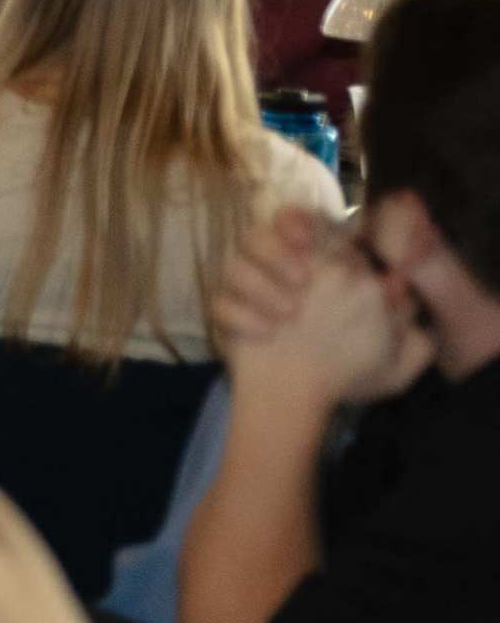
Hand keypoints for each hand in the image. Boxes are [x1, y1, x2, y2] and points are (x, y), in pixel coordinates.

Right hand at [216, 210, 427, 407]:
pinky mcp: (225, 312)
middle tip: (303, 282)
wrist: (302, 402)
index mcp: (322, 270)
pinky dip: (242, 316)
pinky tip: (265, 334)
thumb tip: (397, 283)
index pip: (306, 224)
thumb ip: (402, 319)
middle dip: (278, 253)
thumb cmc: (348, 374)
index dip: (299, 220)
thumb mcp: (392, 357)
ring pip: (234, 261)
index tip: (305, 239)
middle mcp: (282, 273)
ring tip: (288, 315)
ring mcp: (250, 291)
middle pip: (260, 234)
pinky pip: (221, 301)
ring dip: (260, 284)